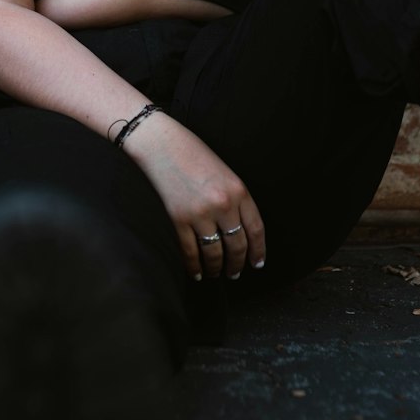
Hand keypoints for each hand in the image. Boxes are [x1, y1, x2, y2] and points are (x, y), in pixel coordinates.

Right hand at [124, 113, 264, 279]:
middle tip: (236, 273)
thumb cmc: (193, 155)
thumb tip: (240, 231)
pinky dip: (194, 266)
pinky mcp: (178, 219)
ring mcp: (200, 213)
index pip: (256, 229)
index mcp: (239, 190)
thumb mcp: (225, 173)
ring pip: (214, 252)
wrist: (161, 144)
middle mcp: (223, 204)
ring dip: (216, 268)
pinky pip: (190, 251)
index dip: (258, 251)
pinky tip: (197, 273)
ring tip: (216, 274)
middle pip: (237, 245)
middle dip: (238, 263)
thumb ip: (235, 199)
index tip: (258, 263)